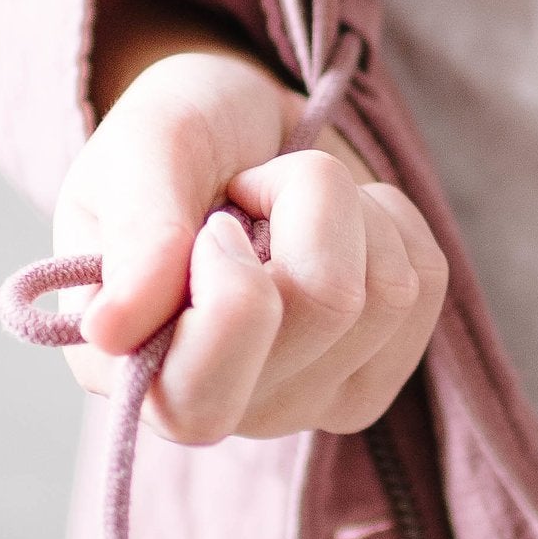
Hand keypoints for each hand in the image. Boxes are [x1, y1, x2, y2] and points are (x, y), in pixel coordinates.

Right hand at [56, 12, 447, 442]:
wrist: (237, 133)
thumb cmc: (177, 143)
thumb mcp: (140, 149)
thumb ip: (134, 231)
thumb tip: (113, 331)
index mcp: (126, 368)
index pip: (200, 396)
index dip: (232, 288)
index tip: (217, 220)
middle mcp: (213, 405)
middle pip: (326, 311)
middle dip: (307, 205)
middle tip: (251, 188)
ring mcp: (300, 402)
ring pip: (385, 293)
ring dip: (346, 205)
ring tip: (288, 198)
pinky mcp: (372, 379)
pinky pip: (424, 286)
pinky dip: (389, 222)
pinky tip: (334, 222)